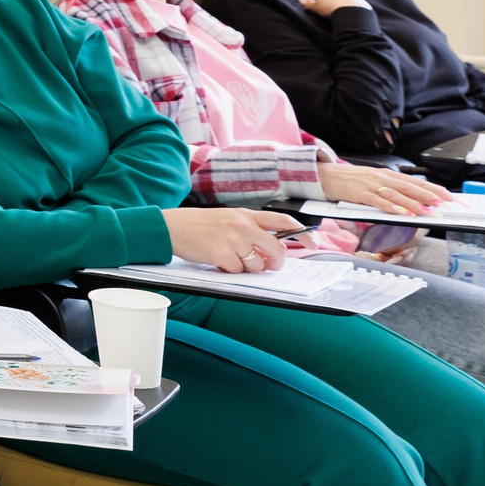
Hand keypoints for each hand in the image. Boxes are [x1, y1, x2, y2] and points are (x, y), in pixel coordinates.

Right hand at [163, 207, 299, 273]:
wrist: (171, 227)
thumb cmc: (198, 225)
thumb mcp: (227, 219)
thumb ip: (249, 229)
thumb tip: (269, 249)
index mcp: (246, 214)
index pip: (283, 221)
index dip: (302, 233)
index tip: (312, 242)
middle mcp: (243, 225)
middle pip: (276, 249)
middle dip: (276, 262)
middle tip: (270, 265)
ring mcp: (233, 240)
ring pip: (256, 264)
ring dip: (247, 268)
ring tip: (231, 259)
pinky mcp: (222, 254)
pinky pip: (237, 271)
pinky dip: (230, 270)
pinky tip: (218, 261)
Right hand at [303, 0, 370, 17]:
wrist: (349, 10)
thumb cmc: (330, 7)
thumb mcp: (316, 7)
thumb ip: (308, 4)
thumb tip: (299, 0)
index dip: (323, 2)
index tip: (323, 9)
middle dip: (334, 3)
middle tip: (331, 13)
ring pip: (345, 1)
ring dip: (343, 6)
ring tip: (340, 16)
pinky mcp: (360, 2)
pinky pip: (354, 6)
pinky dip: (352, 10)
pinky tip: (349, 16)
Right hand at [317, 160, 448, 215]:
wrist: (323, 175)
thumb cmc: (349, 181)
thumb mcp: (374, 182)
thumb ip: (391, 190)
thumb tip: (413, 202)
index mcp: (389, 175)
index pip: (418, 182)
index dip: (436, 190)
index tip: (452, 199)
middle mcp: (383, 178)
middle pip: (411, 187)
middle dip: (431, 196)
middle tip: (447, 205)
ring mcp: (371, 185)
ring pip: (397, 194)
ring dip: (414, 203)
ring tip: (428, 212)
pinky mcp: (358, 193)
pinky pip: (377, 201)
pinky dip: (391, 207)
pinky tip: (401, 213)